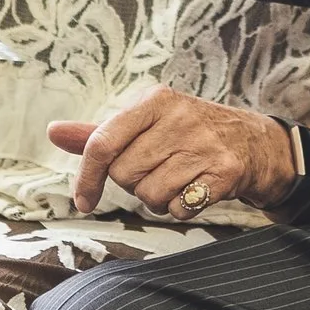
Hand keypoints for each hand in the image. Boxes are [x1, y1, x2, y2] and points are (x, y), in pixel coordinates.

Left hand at [46, 89, 291, 218]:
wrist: (255, 143)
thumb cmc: (189, 133)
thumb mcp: (147, 122)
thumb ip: (99, 132)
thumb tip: (54, 132)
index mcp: (155, 101)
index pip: (103, 142)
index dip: (86, 177)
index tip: (83, 200)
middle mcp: (179, 118)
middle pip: (125, 175)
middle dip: (134, 184)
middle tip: (157, 171)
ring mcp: (204, 144)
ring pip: (150, 195)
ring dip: (157, 199)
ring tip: (177, 179)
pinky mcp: (224, 172)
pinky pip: (178, 208)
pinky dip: (180, 208)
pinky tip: (193, 190)